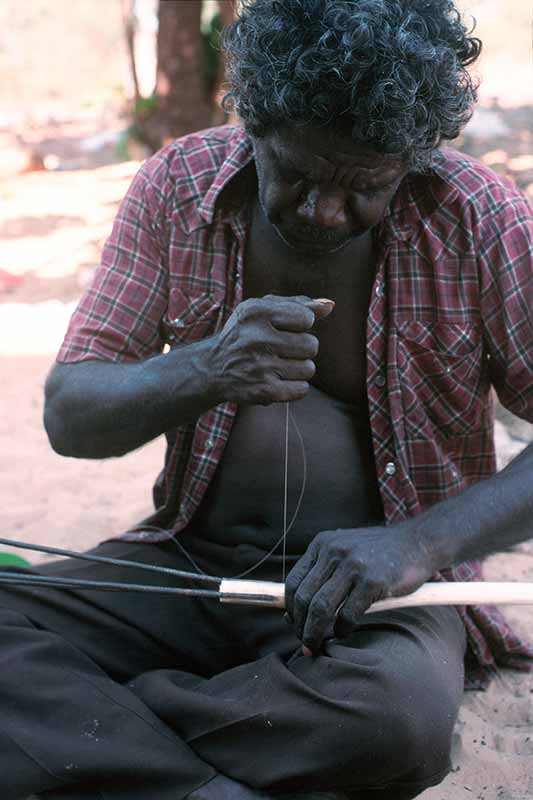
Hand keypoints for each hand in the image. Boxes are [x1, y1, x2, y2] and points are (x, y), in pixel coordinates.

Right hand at [212, 294, 333, 405]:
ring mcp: (260, 367)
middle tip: (282, 349)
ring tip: (278, 365)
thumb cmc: (245, 333)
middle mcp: (257, 338)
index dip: (302, 324)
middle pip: (311, 345)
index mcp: (257, 312)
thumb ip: (298, 304)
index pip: (306, 318)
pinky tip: (279, 380)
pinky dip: (295, 386)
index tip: (286, 328)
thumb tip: (329, 305)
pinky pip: (302, 389)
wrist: (212, 368)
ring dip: (298, 368)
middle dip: (302, 348)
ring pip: (308, 369)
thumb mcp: (263, 309)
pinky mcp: (263, 391)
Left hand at [285, 524, 434, 653]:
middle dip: (300, 626)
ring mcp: (352, 566)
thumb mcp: (345, 549)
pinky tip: (345, 632)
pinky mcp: (372, 581)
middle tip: (305, 643)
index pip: (293, 581)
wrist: (417, 542)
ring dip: (315, 632)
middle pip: (304, 597)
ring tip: (316, 646)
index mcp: (322, 544)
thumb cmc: (380, 553)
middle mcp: (333, 552)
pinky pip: (347, 613)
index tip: (294, 624)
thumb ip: (324, 570)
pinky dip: (342, 629)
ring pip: (321, 608)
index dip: (290, 608)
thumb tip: (300, 608)